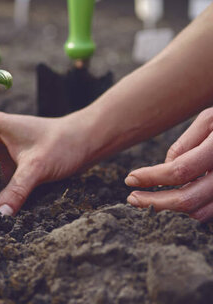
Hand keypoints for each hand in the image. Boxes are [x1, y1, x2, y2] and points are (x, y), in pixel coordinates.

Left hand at [125, 107, 212, 221]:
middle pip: (188, 199)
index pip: (179, 171)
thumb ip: (185, 145)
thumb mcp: (210, 120)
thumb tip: (165, 169)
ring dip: (174, 208)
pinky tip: (180, 198)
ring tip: (154, 197)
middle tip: (133, 198)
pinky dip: (195, 210)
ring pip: (201, 213)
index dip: (151, 178)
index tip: (129, 179)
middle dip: (155, 202)